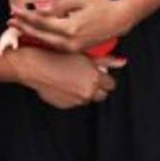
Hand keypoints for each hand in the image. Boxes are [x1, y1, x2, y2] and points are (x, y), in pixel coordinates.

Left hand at [7, 0, 131, 53]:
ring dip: (31, 33)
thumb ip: (59, 4)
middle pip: (40, 35)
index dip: (27, 17)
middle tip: (10, 21)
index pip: (42, 22)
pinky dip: (43, 37)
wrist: (118, 20)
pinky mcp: (75, 49)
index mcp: (71, 28)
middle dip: (24, 27)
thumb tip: (40, 10)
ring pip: (46, 41)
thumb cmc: (100, 6)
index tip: (14, 11)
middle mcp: (70, 42)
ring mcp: (73, 48)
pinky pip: (54, 44)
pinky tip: (35, 32)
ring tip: (18, 26)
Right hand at [10, 46, 124, 108]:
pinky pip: (74, 103)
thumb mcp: (85, 54)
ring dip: (84, 92)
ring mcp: (77, 100)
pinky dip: (72, 96)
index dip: (105, 79)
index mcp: (95, 77)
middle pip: (102, 95)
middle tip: (86, 77)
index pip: (111, 85)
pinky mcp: (66, 106)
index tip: (99, 75)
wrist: (36, 66)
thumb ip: (107, 59)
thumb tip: (123, 62)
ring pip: (87, 99)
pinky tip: (64, 84)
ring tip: (72, 79)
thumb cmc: (59, 56)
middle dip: (97, 87)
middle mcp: (88, 91)